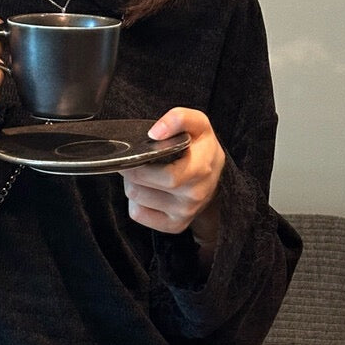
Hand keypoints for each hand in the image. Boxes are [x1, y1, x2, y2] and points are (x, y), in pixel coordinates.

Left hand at [120, 108, 225, 245]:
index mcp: (201, 170)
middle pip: (141, 189)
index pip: (167, 177)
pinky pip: (138, 214)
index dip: (140, 164)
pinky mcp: (175, 225)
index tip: (134, 152)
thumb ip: (178, 118)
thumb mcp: (197, 123)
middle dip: (130, 172)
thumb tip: (154, 133)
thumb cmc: (202, 147)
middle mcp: (195, 195)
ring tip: (144, 174)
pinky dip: (136, 202)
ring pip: (136, 200)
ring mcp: (185, 213)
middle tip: (135, 161)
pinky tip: (148, 190)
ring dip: (132, 185)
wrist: (214, 174)